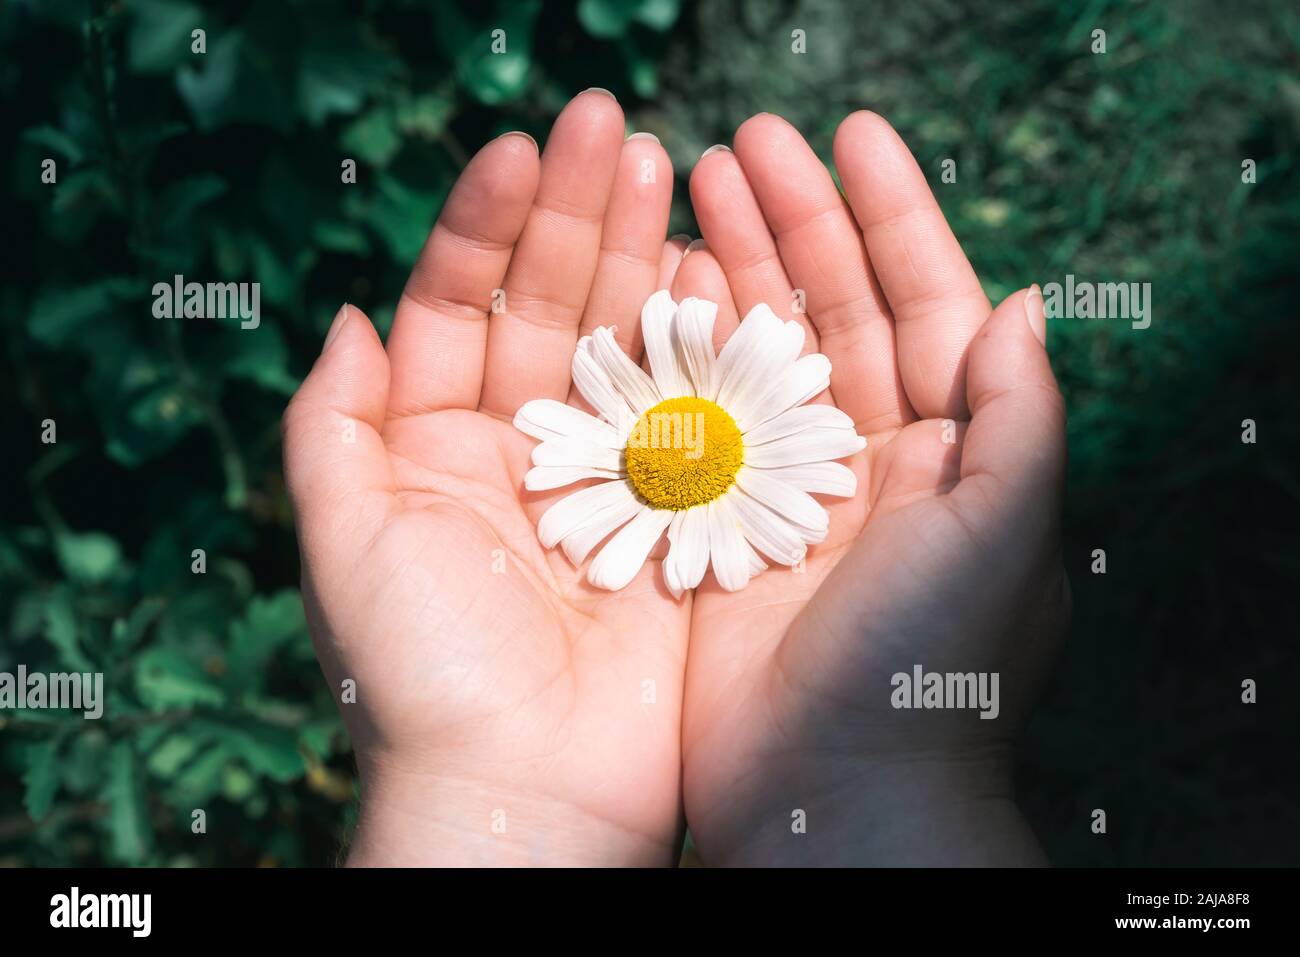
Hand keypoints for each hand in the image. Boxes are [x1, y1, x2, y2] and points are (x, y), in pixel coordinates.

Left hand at [282, 91, 691, 865]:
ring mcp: (609, 477)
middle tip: (614, 127)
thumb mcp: (343, 538)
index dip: (485, 226)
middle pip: (550, 308)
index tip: (520, 149)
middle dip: (578, 216)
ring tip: (672, 172)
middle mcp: (523, 449)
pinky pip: (695, 414)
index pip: (458, 306)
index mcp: (436, 445)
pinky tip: (719, 271)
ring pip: (627, 345)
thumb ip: (330, 426)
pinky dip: (706, 346)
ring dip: (645, 258)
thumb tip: (346, 315)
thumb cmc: (421, 671)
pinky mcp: (677, 515)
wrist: (526, 785)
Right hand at [677, 113, 1068, 864]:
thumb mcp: (1003, 533)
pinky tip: (650, 292)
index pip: (925, 303)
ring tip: (686, 188)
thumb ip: (1020, 416)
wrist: (834, 797)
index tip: (847, 135)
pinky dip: (675, 355)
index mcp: (949, 451)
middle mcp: (870, 461)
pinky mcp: (716, 528)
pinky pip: (694, 419)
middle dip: (791, 224)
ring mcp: (787, 492)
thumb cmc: (930, 670)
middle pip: (832, 312)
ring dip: (729, 270)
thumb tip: (1027, 303)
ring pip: (758, 353)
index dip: (890, 215)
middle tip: (737, 142)